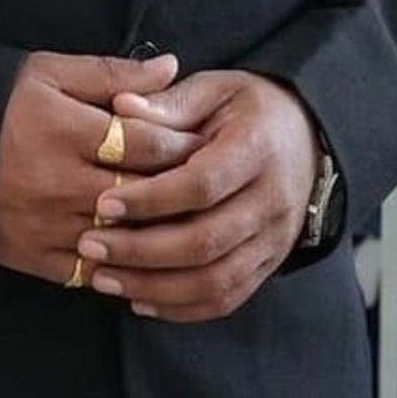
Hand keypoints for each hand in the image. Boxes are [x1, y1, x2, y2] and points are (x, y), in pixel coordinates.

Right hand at [0, 51, 201, 284]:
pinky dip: (124, 266)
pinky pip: (93, 273)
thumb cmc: (0, 103)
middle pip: (142, 194)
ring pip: (124, 240)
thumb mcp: (51, 73)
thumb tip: (171, 67)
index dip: (184, 144)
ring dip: (159, 233)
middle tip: (215, 185)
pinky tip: (146, 253)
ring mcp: (46, 226)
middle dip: (182, 190)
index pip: (145, 143)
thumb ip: (113, 73)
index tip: (209, 142)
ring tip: (190, 220)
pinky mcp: (34, 258)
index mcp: (63, 130)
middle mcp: (57, 182)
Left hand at [73, 69, 318, 323]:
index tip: (103, 203)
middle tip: (89, 246)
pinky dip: (180, 308)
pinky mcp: (269, 265)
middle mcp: (271, 201)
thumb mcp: (215, 89)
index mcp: (256, 149)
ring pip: (214, 281)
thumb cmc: (249, 109)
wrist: (307, 138)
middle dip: (141, 251)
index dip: (151, 198)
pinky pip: (225, 299)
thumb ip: (169, 102)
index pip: (201, 184)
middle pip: (205, 241)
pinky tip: (138, 300)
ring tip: (102, 278)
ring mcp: (273, 240)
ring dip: (153, 287)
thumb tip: (119, 107)